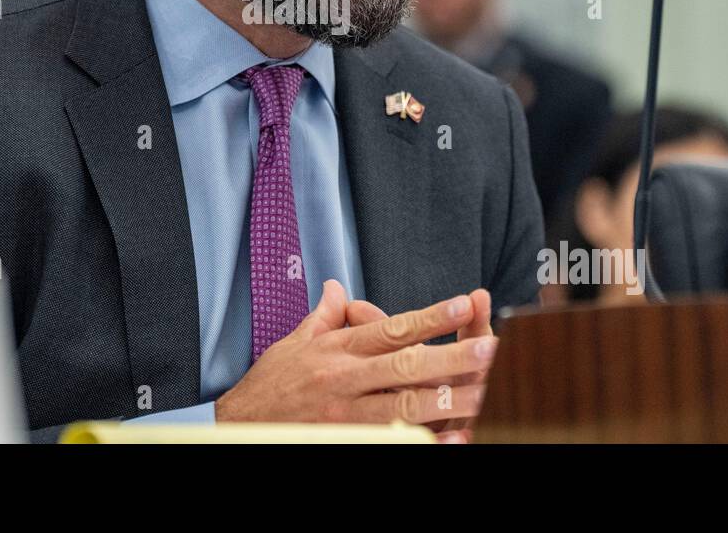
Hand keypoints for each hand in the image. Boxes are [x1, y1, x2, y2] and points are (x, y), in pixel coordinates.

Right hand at [215, 280, 497, 427]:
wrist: (237, 425)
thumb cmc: (272, 383)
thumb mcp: (294, 341)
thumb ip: (324, 315)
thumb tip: (336, 285)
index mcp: (338, 348)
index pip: (391, 327)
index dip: (430, 316)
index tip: (465, 303)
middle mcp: (345, 379)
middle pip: (406, 366)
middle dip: (452, 358)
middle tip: (491, 350)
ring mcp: (346, 415)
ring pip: (405, 407)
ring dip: (449, 401)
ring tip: (486, 394)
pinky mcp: (344, 440)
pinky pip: (389, 441)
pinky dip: (420, 441)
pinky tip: (450, 440)